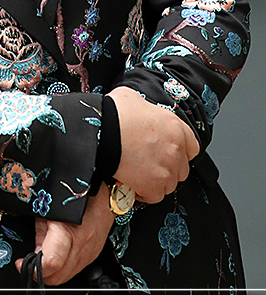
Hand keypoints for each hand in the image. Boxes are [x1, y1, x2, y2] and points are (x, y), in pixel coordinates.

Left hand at [19, 189, 115, 286]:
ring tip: (41, 261)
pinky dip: (63, 269)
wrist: (105, 196)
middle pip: (58, 276)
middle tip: (29, 265)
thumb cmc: (77, 195)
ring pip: (66, 277)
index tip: (22, 264)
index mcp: (69, 231)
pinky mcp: (93, 255)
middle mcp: (82, 246)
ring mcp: (89, 254)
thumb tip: (34, 252)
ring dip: (51, 274)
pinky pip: (75, 270)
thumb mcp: (49, 208)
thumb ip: (41, 232)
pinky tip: (56, 258)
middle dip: (40, 275)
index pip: (51, 263)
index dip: (33, 268)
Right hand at [108, 86, 198, 202]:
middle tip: (150, 163)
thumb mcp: (133, 98)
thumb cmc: (115, 112)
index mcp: (175, 127)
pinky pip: (154, 196)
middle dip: (167, 167)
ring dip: (156, 181)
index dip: (179, 150)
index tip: (168, 152)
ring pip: (169, 184)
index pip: (192, 146)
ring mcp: (167, 170)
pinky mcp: (154, 187)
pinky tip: (133, 184)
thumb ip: (144, 109)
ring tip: (140, 174)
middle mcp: (176, 149)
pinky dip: (144, 193)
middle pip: (182, 168)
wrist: (103, 131)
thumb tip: (136, 111)